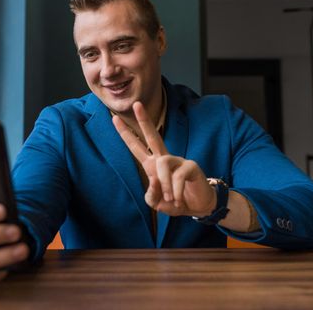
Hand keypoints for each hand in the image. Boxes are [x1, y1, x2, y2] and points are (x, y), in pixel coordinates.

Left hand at [112, 102, 216, 217]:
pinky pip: (178, 176)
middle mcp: (165, 159)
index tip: (114, 119)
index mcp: (153, 165)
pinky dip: (176, 192)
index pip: (137, 146)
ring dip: (165, 184)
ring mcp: (178, 160)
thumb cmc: (176, 202)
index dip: (126, 134)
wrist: (198, 208)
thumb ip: (151, 194)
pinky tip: (179, 200)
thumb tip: (153, 179)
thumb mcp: (157, 203)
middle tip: (136, 104)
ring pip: (163, 163)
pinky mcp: (191, 166)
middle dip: (144, 120)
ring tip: (170, 199)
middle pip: (152, 135)